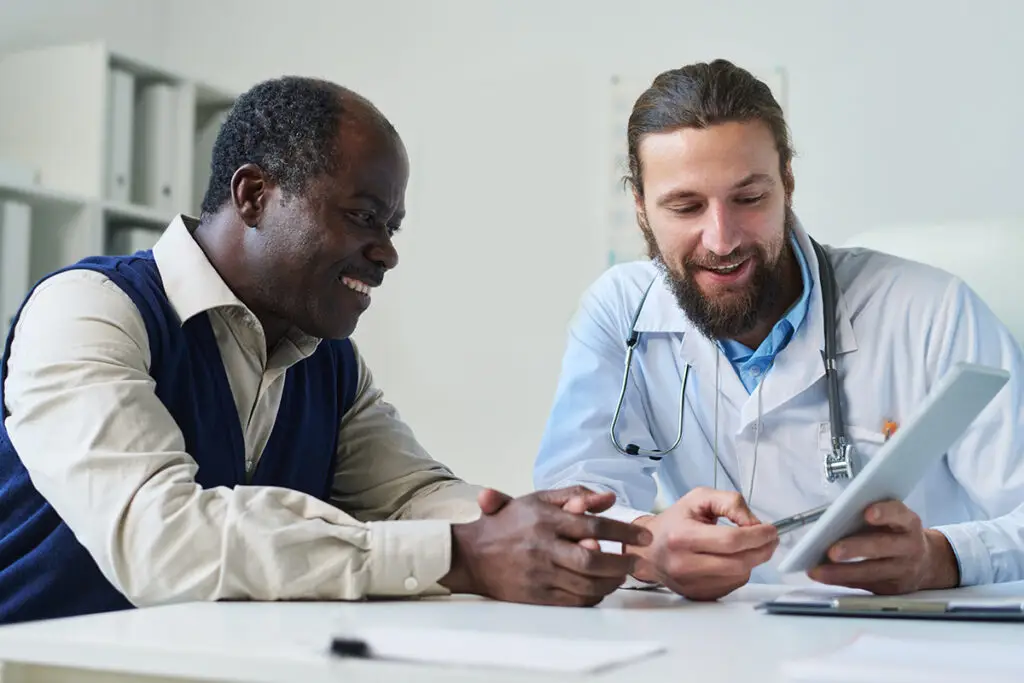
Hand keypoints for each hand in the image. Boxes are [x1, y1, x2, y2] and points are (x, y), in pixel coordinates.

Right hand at [440, 487, 653, 605]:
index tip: (643, 536)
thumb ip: (573, 495)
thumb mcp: (537, 500)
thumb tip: (608, 498)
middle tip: (636, 561)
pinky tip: (601, 588)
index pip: (594, 524)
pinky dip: (594, 596)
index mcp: (546, 519)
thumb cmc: (506, 523)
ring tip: (622, 575)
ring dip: (611, 582)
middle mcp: (543, 547)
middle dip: (622, 562)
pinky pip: (574, 600)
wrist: (470, 555)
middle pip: (593, 558)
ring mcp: (540, 573)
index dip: (624, 531)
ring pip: (586, 583)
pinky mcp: (536, 595)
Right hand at [627, 487, 778, 600]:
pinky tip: (731, 559)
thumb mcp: (698, 499)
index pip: (730, 540)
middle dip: (763, 549)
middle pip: (740, 562)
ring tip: (747, 546)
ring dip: (752, 560)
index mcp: (682, 537)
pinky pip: (733, 585)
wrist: (649, 551)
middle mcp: (685, 564)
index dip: (757, 535)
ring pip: (740, 575)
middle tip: (770, 538)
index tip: (771, 530)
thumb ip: (729, 502)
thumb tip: (754, 523)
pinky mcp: (699, 595)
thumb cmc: (674, 522)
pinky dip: (740, 571)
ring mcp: (692, 584)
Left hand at [808, 500, 959, 593]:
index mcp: (909, 523)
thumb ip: (873, 515)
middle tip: (833, 551)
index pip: (899, 515)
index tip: (867, 513)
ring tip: (818, 570)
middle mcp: (909, 546)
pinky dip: (841, 580)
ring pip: (871, 571)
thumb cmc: (897, 533)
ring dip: (841, 572)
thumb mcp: (894, 519)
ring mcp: (903, 570)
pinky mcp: (893, 588)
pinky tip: (823, 576)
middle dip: (856, 549)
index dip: (885, 513)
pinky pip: (864, 584)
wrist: (927, 562)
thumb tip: (834, 518)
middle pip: (883, 547)